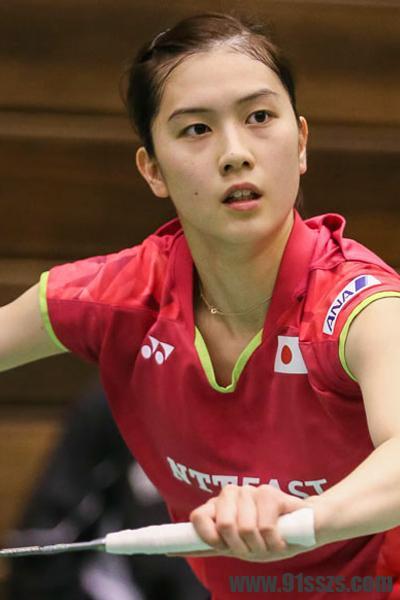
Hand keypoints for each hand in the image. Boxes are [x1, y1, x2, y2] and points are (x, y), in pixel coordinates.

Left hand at [172, 484, 314, 561]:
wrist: (307, 526)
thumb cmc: (270, 537)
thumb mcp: (240, 546)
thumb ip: (211, 544)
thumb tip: (171, 549)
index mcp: (220, 508)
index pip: (198, 516)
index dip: (205, 534)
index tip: (218, 545)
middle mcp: (232, 496)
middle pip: (224, 525)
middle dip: (242, 546)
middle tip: (255, 547)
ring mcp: (250, 491)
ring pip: (245, 528)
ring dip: (261, 545)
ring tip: (271, 541)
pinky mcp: (269, 492)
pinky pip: (265, 527)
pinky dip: (275, 541)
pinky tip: (281, 536)